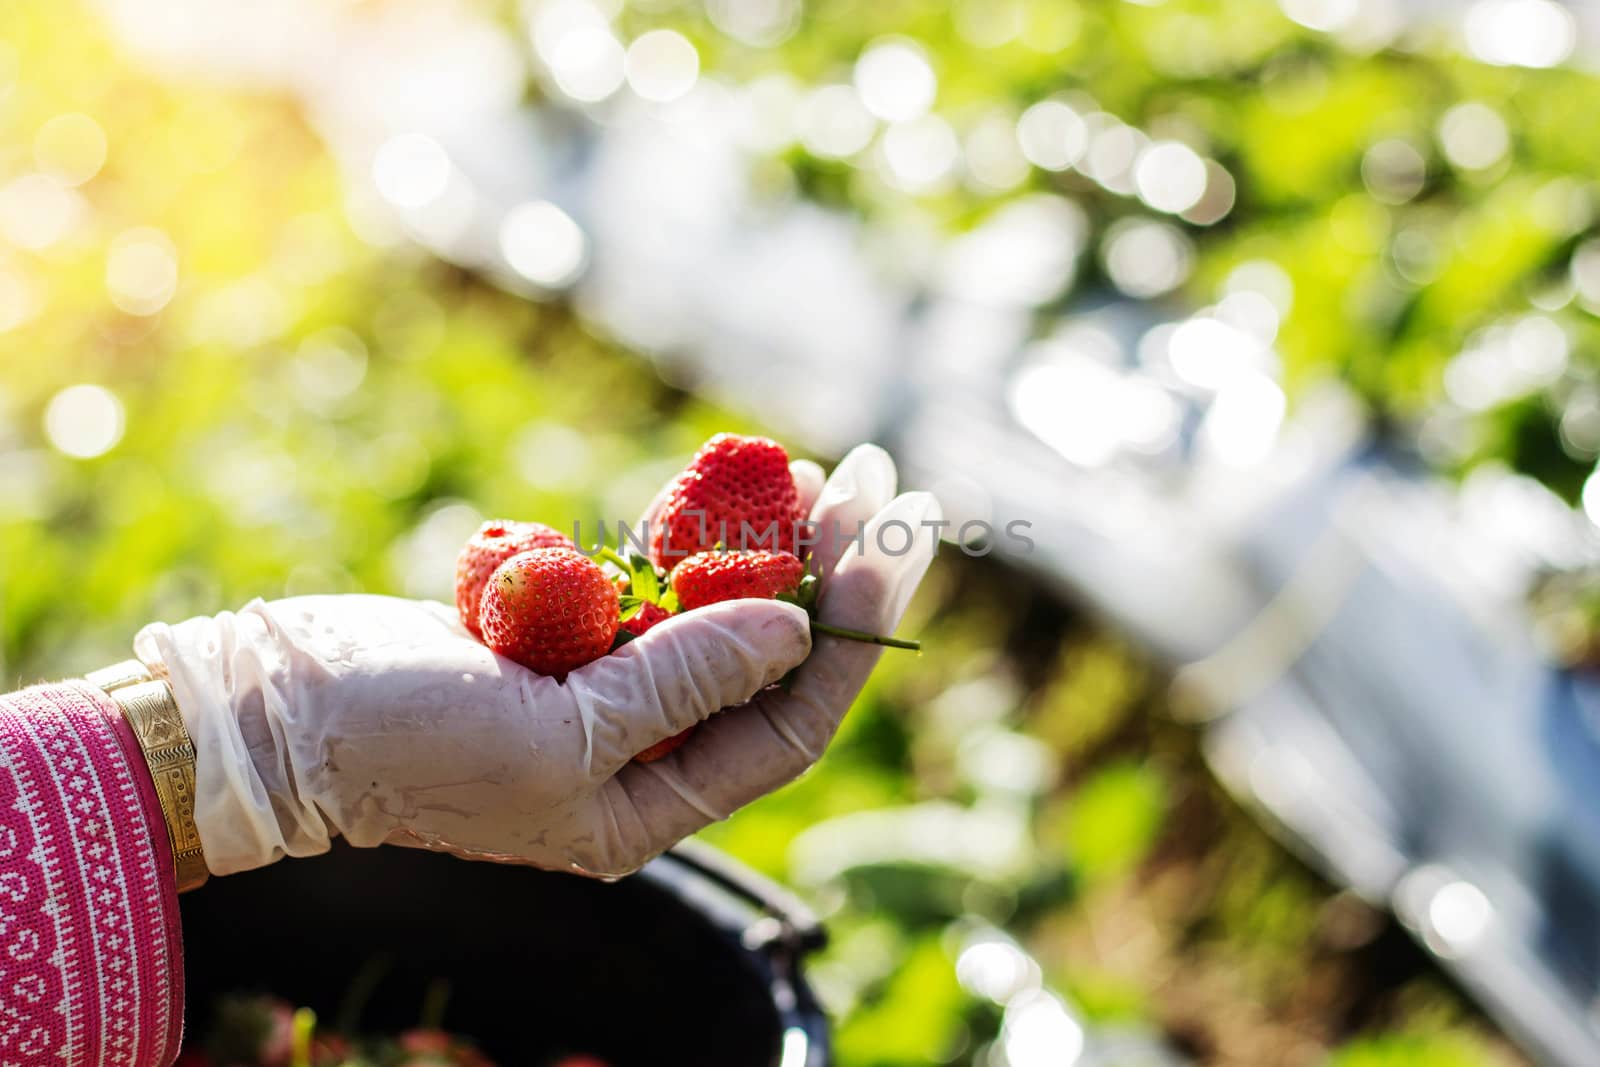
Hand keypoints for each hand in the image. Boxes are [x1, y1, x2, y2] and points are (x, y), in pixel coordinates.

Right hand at [134, 444, 937, 876]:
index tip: (882, 545)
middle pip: (768, 663)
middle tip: (875, 484)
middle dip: (827, 576)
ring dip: (766, 545)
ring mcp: (603, 691)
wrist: (276, 709)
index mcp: (648, 805)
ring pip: (717, 616)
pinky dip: (689, 540)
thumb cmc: (402, 740)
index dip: (848, 635)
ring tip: (813, 470)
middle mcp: (640, 754)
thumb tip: (796, 629)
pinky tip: (725, 488)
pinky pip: (651, 587)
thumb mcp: (553, 730)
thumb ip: (681, 681)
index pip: (788, 722)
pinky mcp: (563, 637)